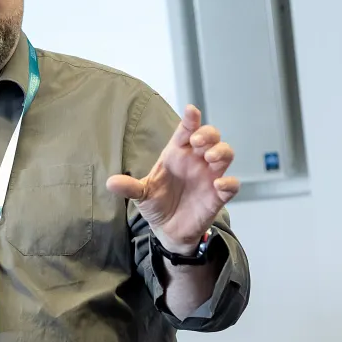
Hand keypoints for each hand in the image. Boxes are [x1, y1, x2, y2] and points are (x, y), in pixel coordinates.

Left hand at [106, 104, 238, 253]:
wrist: (168, 230)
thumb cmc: (157, 204)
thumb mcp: (141, 195)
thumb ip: (129, 187)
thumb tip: (110, 182)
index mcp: (176, 154)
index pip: (186, 131)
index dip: (190, 119)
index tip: (191, 110)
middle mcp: (195, 161)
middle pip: (210, 136)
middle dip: (208, 134)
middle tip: (197, 141)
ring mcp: (209, 176)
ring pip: (225, 154)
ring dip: (221, 152)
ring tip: (209, 158)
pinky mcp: (218, 196)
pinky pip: (232, 185)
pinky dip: (229, 183)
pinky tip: (219, 185)